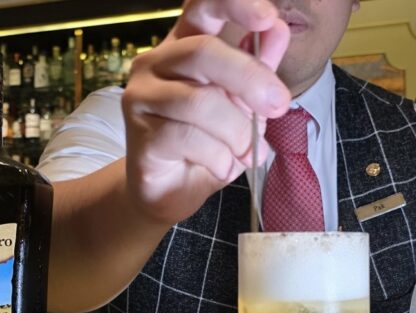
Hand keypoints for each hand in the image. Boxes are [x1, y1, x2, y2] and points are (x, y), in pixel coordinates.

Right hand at [122, 0, 290, 224]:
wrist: (171, 190)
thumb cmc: (207, 145)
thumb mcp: (242, 108)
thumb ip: (256, 72)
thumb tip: (277, 31)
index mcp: (183, 47)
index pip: (200, 7)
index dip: (234, 4)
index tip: (268, 20)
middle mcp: (155, 63)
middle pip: (203, 52)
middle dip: (251, 80)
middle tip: (277, 107)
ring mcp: (140, 97)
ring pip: (199, 101)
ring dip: (236, 133)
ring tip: (247, 155)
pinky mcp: (137, 133)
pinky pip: (186, 138)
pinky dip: (217, 157)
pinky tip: (222, 167)